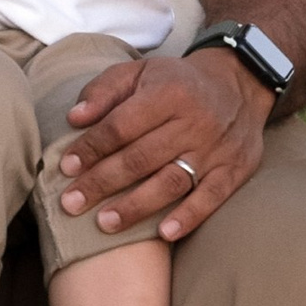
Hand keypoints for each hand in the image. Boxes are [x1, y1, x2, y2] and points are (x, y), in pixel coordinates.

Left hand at [56, 48, 267, 243]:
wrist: (239, 83)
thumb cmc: (177, 82)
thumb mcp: (141, 71)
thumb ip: (105, 90)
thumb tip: (74, 118)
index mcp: (167, 93)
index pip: (121, 126)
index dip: (91, 148)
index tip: (65, 167)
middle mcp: (194, 122)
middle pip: (141, 158)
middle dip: (102, 182)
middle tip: (71, 204)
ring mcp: (216, 149)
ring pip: (171, 181)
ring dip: (136, 206)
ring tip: (105, 224)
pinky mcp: (235, 169)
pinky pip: (212, 197)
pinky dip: (189, 216)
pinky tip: (164, 234)